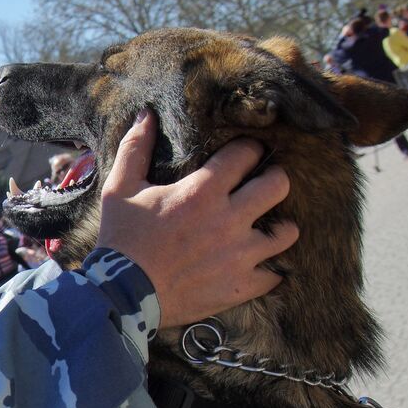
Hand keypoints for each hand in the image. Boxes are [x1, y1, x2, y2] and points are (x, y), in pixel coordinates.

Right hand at [95, 109, 297, 328]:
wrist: (122, 294)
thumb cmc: (121, 238)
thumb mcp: (120, 188)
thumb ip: (135, 148)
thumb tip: (147, 114)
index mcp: (203, 191)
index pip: (247, 153)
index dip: (248, 149)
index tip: (243, 154)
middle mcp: (230, 219)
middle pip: (279, 185)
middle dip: (273, 179)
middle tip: (261, 185)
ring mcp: (240, 255)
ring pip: (287, 232)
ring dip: (279, 226)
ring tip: (267, 227)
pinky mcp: (241, 286)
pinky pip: (275, 275)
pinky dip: (268, 270)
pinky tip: (256, 265)